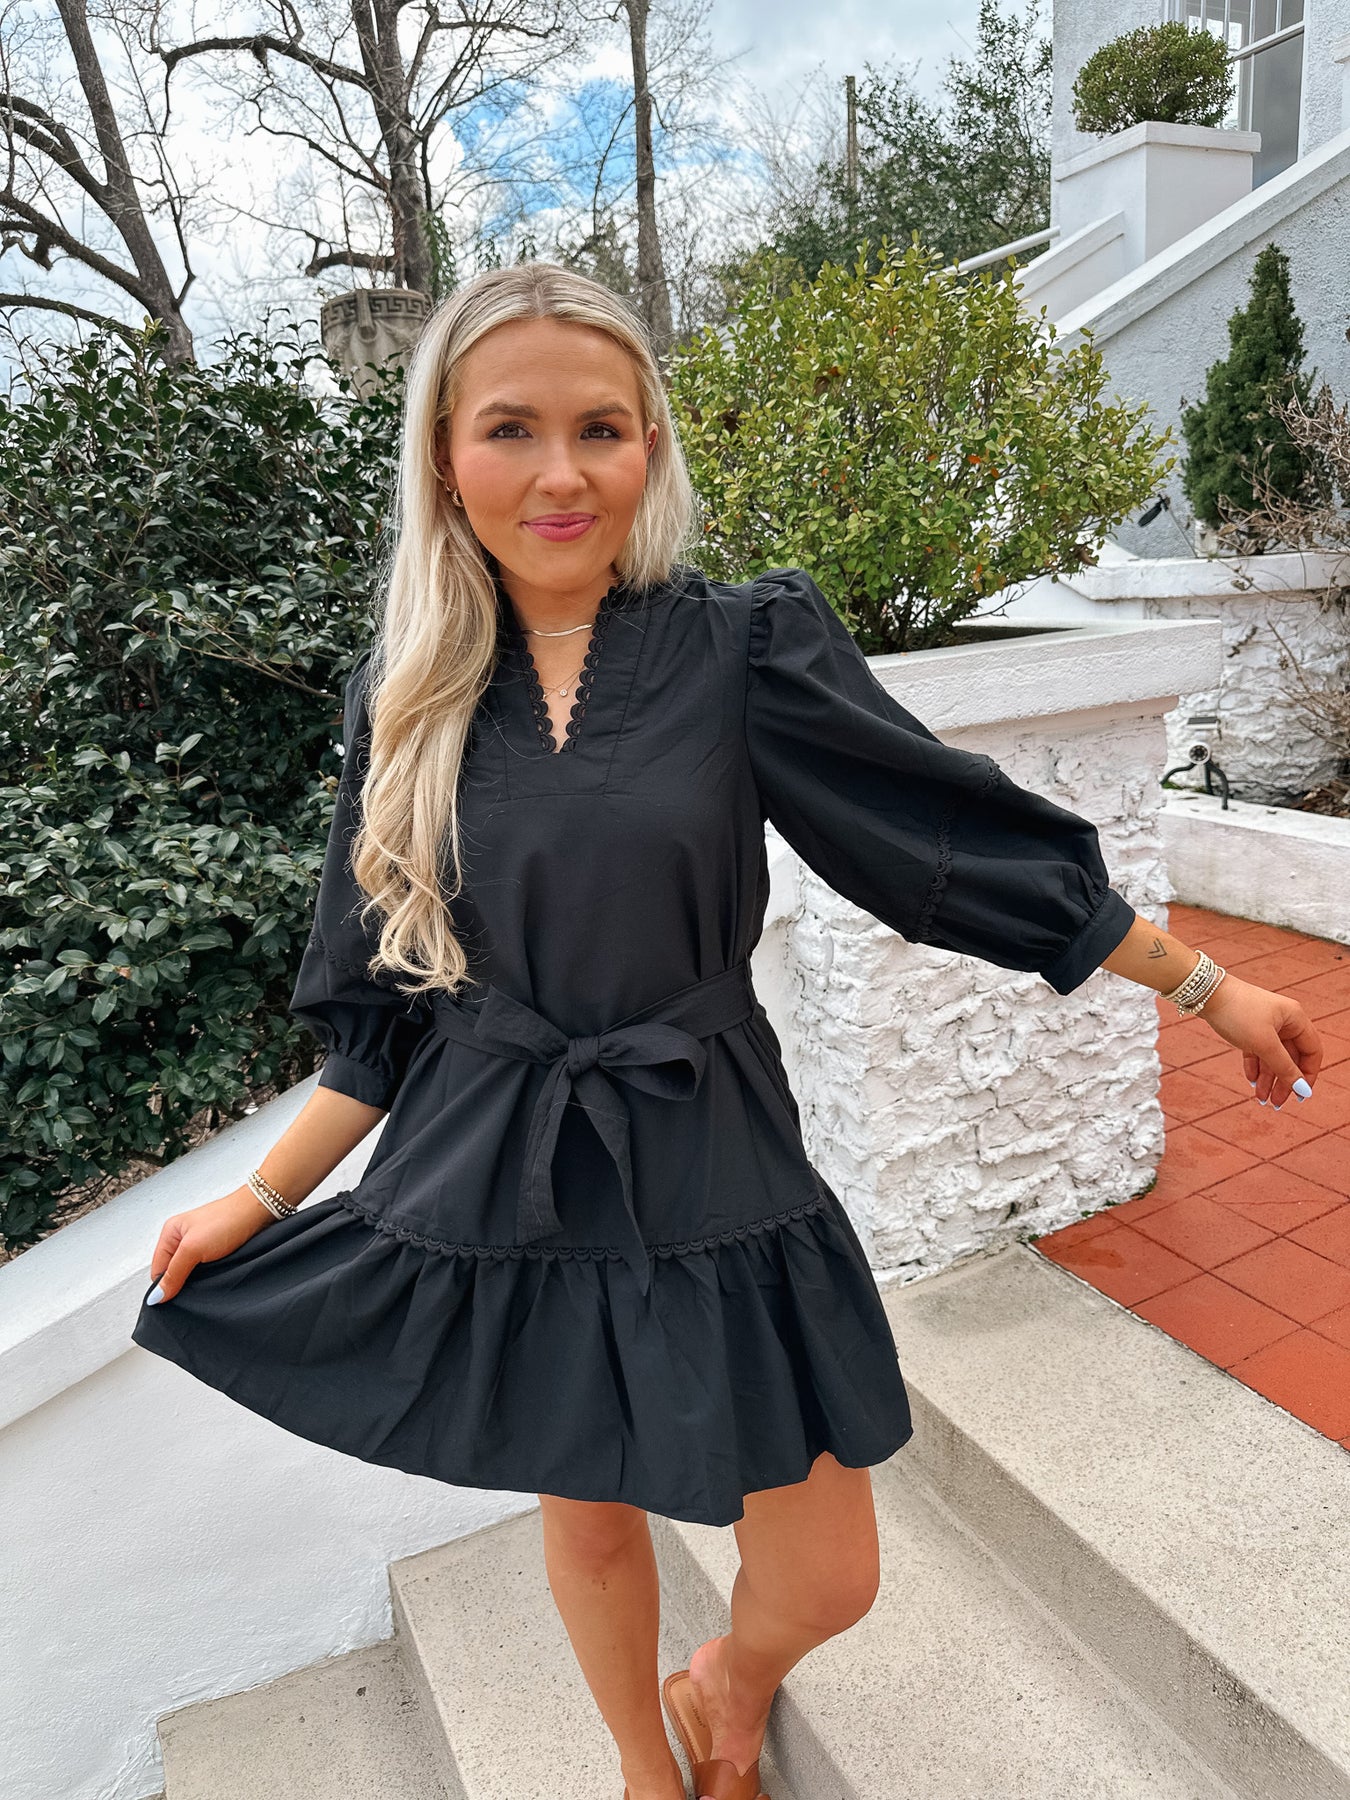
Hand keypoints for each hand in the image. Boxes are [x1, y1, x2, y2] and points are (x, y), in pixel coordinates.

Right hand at [144, 1186, 274, 1303]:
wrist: (259, 1211)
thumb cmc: (228, 1219)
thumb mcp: (194, 1248)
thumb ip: (174, 1272)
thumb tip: (157, 1295)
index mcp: (170, 1233)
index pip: (157, 1269)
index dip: (163, 1286)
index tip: (172, 1300)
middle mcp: (183, 1238)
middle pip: (173, 1272)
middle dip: (180, 1284)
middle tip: (191, 1292)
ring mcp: (200, 1245)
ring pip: (190, 1273)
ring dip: (196, 1281)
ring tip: (206, 1283)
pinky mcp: (216, 1251)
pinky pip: (205, 1271)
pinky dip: (208, 1277)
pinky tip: (215, 1279)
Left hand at [1194, 974, 1322, 1108]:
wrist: (1205, 993)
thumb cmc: (1238, 1013)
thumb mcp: (1263, 1044)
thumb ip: (1284, 1067)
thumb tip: (1303, 1090)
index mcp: (1295, 1019)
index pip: (1312, 1051)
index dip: (1308, 1075)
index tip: (1300, 1096)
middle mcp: (1284, 1021)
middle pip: (1291, 1057)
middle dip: (1284, 1081)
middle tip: (1275, 1103)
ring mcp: (1266, 1024)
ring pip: (1273, 1057)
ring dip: (1268, 1078)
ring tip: (1261, 1098)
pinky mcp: (1249, 1027)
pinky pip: (1257, 1051)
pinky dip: (1255, 1066)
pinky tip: (1252, 1081)